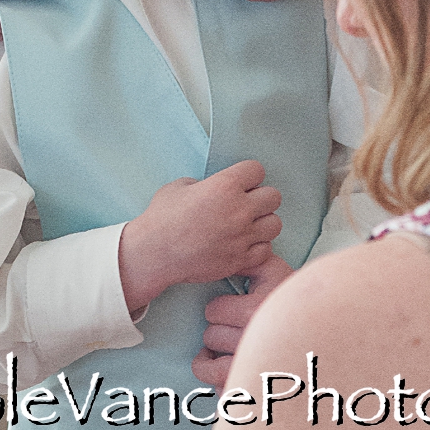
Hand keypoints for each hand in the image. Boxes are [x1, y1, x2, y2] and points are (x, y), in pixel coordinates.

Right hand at [118, 159, 282, 313]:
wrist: (155, 252)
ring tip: (247, 224)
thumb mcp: (180, 186)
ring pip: (275, 224)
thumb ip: (205, 184)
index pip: (257, 170)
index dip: (248, 174)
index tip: (242, 181)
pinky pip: (266, 249)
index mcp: (224, 186)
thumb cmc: (162, 217)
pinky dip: (257, 246)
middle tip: (246, 203)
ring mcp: (243, 236)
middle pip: (274, 197)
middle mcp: (239, 210)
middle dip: (261, 197)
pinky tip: (242, 243)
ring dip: (262, 222)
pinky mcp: (242, 259)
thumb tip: (215, 189)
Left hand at [192, 250, 294, 387]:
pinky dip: (222, 386)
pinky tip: (231, 374)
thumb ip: (247, 257)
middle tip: (229, 330)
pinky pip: (226, 396)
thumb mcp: (274, 268)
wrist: (333, 332)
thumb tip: (222, 250)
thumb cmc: (297, 300)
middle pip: (211, 338)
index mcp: (257, 310)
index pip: (214, 312)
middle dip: (215, 332)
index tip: (228, 309)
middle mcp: (256, 342)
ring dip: (208, 360)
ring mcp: (257, 371)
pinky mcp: (259, 394)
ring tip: (216, 352)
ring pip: (210, 369)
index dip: (218, 308)